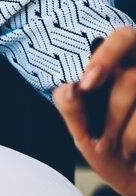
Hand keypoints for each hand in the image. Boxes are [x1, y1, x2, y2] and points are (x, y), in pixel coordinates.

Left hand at [53, 26, 135, 195]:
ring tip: (127, 152)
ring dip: (131, 135)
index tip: (86, 83)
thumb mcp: (87, 136)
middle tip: (104, 142)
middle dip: (114, 115)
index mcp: (125, 68)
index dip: (107, 56)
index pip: (124, 38)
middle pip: (132, 79)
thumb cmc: (116, 157)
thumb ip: (72, 109)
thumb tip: (67, 87)